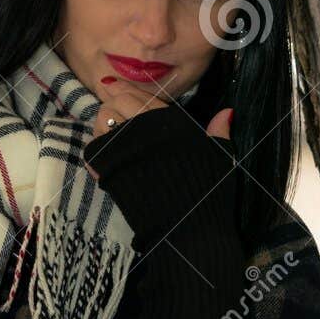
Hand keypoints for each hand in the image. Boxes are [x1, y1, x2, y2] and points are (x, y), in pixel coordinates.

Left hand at [84, 77, 233, 182]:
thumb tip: (227, 111)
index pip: (137, 93)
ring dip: (104, 124)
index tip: (119, 90)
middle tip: (118, 116)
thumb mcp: (220, 157)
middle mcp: (144, 131)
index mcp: (169, 123)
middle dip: (114, 105)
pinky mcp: (110, 172)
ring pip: (101, 121)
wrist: (189, 228)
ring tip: (113, 135)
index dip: (125, 90)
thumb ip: (219, 132)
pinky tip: (106, 155)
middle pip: (116, 103)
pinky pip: (92, 149)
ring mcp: (124, 150)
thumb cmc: (208, 191)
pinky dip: (96, 148)